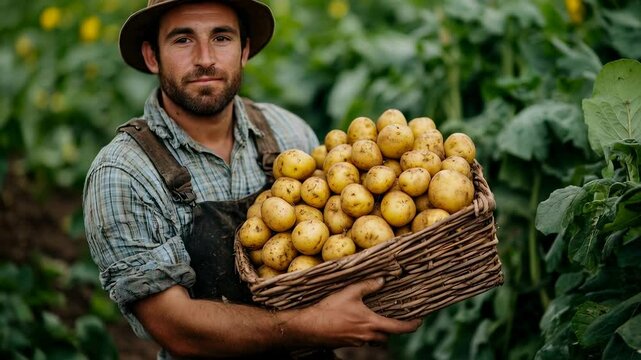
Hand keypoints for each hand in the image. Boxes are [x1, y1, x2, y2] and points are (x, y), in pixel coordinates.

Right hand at [282, 277, 421, 347]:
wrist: (308, 327)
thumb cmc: (330, 309)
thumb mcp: (349, 292)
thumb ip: (368, 285)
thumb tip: (382, 279)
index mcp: (371, 324)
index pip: (399, 328)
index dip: (412, 325)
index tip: (419, 321)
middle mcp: (367, 337)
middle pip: (386, 336)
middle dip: (391, 329)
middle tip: (392, 318)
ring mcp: (356, 342)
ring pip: (373, 340)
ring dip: (376, 332)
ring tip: (372, 319)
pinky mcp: (346, 344)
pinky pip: (361, 341)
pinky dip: (363, 333)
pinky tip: (354, 322)